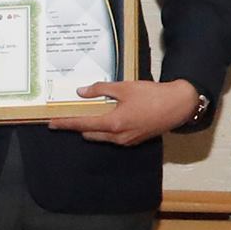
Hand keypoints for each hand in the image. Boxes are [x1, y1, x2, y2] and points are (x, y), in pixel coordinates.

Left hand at [53, 76, 199, 146]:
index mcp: (113, 124)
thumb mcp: (124, 88)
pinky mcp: (134, 140)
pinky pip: (112, 137)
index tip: (52, 123)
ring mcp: (126, 141)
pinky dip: (105, 129)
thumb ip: (101, 90)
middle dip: (78, 125)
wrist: (178, 106)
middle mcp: (117, 137)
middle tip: (70, 114)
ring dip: (92, 127)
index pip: (82, 125)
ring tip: (88, 113)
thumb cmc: (152, 95)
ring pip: (101, 136)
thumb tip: (82, 92)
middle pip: (89, 133)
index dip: (65, 124)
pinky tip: (108, 116)